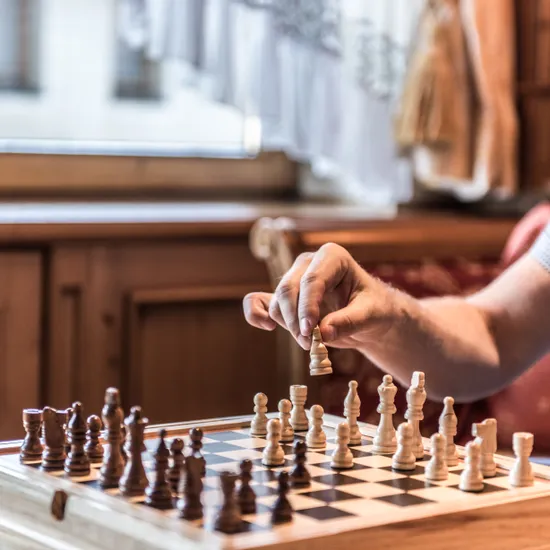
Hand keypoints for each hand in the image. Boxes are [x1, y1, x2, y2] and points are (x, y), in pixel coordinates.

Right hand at [243, 243, 396, 349]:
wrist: (368, 316)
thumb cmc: (373, 308)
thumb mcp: (371, 315)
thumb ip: (350, 321)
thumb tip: (324, 332)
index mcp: (332, 257)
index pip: (312, 280)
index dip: (307, 307)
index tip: (311, 331)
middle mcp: (308, 263)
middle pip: (288, 290)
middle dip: (296, 320)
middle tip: (312, 344)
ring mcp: (293, 278)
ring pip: (277, 302)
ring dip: (288, 326)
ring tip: (311, 343)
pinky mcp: (284, 297)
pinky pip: (258, 301)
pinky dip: (255, 314)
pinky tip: (267, 327)